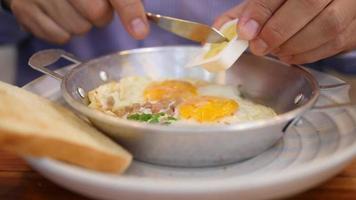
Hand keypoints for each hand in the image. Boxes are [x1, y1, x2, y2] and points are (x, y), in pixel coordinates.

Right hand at [7, 0, 148, 43]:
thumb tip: (140, 25)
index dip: (129, 10)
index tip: (140, 31)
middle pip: (97, 15)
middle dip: (101, 14)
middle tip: (92, 3)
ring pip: (78, 29)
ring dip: (81, 23)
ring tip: (72, 6)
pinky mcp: (24, 10)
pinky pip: (59, 37)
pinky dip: (63, 30)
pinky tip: (58, 13)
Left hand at [216, 0, 355, 63]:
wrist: (327, 1)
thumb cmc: (292, 1)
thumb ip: (247, 11)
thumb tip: (219, 29)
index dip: (261, 10)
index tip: (244, 30)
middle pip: (309, 4)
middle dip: (278, 31)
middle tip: (259, 47)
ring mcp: (350, 5)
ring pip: (328, 26)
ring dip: (294, 45)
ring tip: (276, 51)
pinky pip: (337, 43)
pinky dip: (309, 54)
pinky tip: (291, 54)